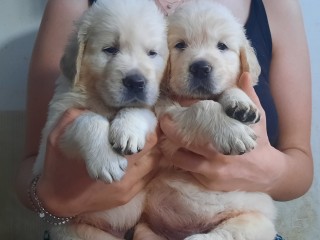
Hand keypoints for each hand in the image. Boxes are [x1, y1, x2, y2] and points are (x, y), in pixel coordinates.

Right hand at [37, 108, 159, 216]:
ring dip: (150, 150)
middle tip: (142, 127)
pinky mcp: (127, 196)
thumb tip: (90, 107)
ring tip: (140, 142)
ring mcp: (127, 186)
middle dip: (149, 135)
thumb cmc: (58, 168)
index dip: (144, 125)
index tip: (140, 116)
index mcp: (106, 157)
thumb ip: (72, 118)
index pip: (141, 138)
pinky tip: (138, 159)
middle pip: (152, 148)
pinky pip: (148, 177)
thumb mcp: (56, 138)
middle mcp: (121, 173)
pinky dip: (147, 165)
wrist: (57, 201)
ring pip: (153, 162)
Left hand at [159, 73, 283, 193]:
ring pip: (179, 158)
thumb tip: (244, 74)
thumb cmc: (259, 142)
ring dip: (170, 147)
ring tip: (166, 138)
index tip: (175, 105)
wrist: (268, 173)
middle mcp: (216, 154)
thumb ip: (248, 96)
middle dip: (169, 128)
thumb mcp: (257, 118)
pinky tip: (179, 153)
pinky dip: (181, 161)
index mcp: (226, 134)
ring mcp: (211, 171)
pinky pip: (187, 171)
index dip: (183, 111)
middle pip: (182, 140)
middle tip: (163, 120)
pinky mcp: (209, 183)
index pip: (197, 119)